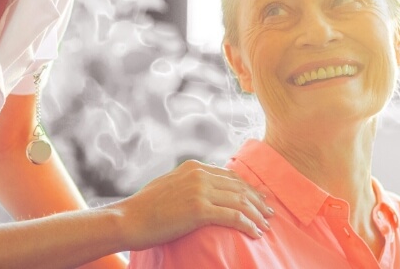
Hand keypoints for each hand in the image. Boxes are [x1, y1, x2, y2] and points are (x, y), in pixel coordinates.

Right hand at [107, 160, 273, 250]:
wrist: (130, 219)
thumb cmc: (146, 207)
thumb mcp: (169, 185)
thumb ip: (188, 183)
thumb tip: (204, 188)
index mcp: (194, 167)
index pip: (230, 176)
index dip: (248, 189)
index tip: (259, 200)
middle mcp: (199, 175)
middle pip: (239, 188)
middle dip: (257, 201)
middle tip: (269, 213)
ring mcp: (200, 191)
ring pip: (240, 202)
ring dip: (256, 215)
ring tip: (265, 225)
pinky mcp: (199, 209)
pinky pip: (233, 216)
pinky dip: (248, 225)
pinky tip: (255, 232)